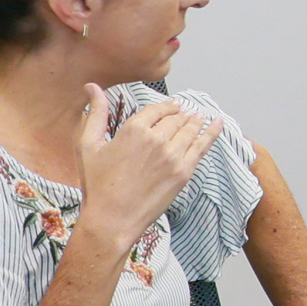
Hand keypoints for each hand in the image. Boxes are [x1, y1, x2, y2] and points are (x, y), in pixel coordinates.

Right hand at [77, 96, 225, 259]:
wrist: (113, 219)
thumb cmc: (98, 185)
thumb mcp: (88, 145)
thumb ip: (95, 113)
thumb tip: (92, 86)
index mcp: (134, 129)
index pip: (157, 109)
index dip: (165, 107)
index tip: (172, 106)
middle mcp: (156, 139)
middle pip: (175, 119)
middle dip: (180, 115)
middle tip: (185, 114)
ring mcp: (173, 156)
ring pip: (189, 130)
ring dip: (195, 121)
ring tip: (199, 117)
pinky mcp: (183, 172)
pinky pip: (202, 146)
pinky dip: (212, 133)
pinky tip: (219, 123)